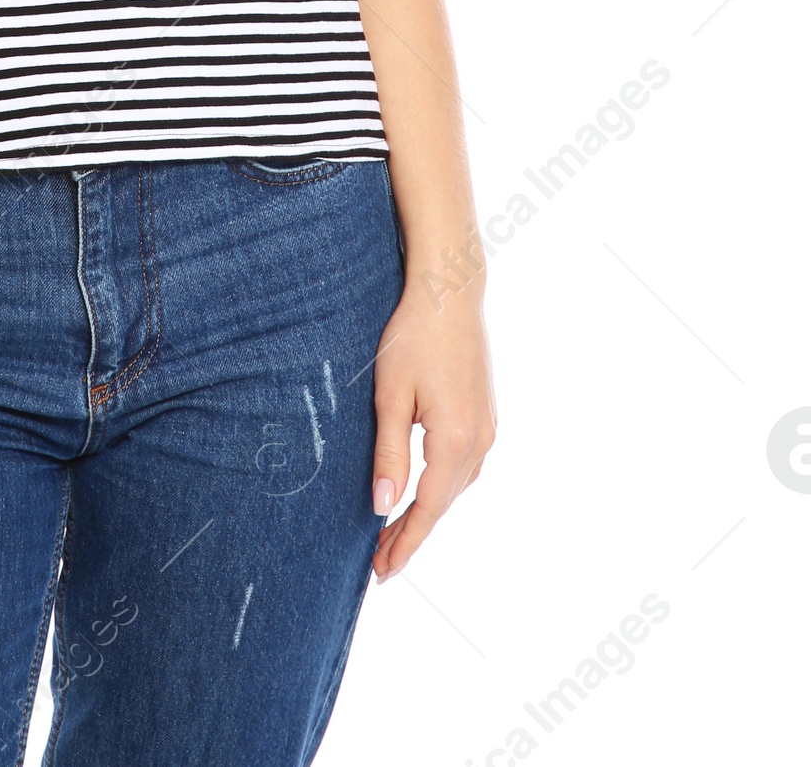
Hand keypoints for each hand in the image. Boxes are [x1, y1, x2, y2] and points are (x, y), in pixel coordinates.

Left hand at [370, 265, 495, 581]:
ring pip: (456, 486)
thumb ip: (388, 453)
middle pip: (443, 503)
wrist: (450, 293)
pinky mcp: (486, 415)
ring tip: (394, 531)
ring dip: (428, 511)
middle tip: (379, 562)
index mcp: (455, 441)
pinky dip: (442, 486)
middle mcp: (480, 442)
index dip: (403, 543)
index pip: (427, 509)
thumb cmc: (412, 337)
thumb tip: (382, 507)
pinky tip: (423, 489)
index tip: (381, 573)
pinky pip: (464, 465)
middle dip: (411, 533)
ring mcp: (488, 428)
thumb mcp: (390, 395)